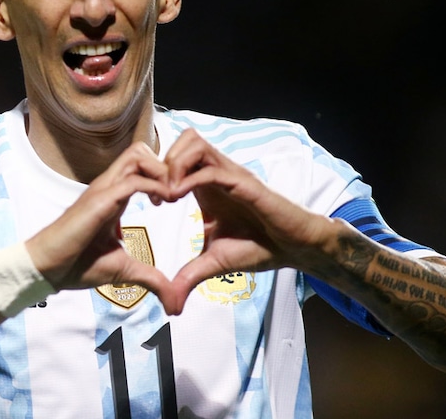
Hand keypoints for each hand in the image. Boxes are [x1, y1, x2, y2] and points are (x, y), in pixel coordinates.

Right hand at [25, 141, 175, 299]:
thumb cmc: (78, 265)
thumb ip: (150, 278)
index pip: (140, 166)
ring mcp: (102, 190)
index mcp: (113, 196)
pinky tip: (163, 203)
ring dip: (161, 171)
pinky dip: (154, 186)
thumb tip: (172, 300)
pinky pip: (132, 181)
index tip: (175, 199)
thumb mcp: (124, 270)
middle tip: (177, 192)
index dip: (163, 176)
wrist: (48, 269)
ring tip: (171, 196)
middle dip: (167, 166)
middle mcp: (108, 187)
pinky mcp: (99, 201)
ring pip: (137, 156)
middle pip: (141, 151)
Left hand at [159, 128, 341, 313]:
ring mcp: (231, 174)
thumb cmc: (259, 248)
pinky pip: (212, 168)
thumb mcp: (214, 262)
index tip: (150, 201)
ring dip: (174, 164)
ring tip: (167, 194)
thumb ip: (188, 277)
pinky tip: (178, 198)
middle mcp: (217, 173)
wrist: (294, 249)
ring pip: (195, 143)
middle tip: (156, 193)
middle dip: (162, 161)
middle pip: (183, 139)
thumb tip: (171, 305)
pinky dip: (190, 178)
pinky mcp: (245, 183)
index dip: (157, 172)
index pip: (176, 155)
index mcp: (207, 185)